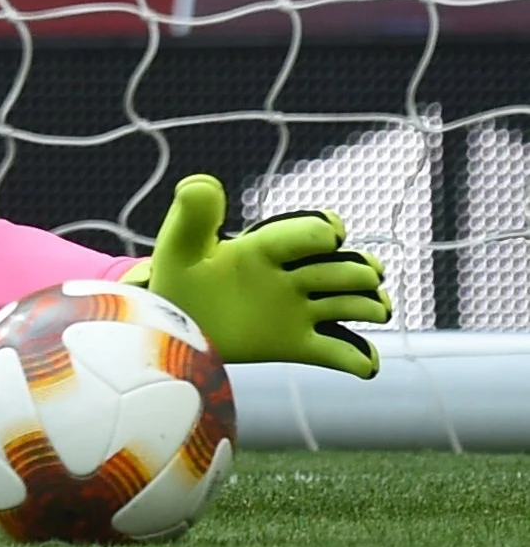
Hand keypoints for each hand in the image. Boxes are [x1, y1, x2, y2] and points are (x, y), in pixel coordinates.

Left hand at [125, 174, 393, 378]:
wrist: (173, 324)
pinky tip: (366, 364)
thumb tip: (203, 182)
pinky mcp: (296, 344)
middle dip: (359, 271)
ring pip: (349, 305)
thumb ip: (192, 216)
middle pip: (341, 269)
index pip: (307, 233)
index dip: (324, 231)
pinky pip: (337, 352)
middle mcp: (290, 277)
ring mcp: (297, 311)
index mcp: (265, 248)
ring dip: (368, 305)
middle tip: (363, 277)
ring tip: (374, 309)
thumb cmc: (179, 278)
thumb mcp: (180, 245)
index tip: (331, 235)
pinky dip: (358, 358)